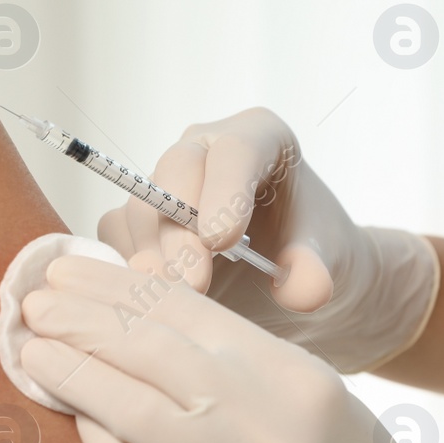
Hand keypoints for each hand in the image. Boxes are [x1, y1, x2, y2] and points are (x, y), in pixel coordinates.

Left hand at [19, 253, 443, 442]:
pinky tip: (71, 412)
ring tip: (32, 344)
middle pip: (149, 352)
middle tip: (34, 297)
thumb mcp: (307, 389)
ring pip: (129, 409)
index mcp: (291, 376)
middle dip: (83, 319)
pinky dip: (96, 438)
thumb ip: (232, 356)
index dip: (118, 286)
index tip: (71, 271)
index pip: (185, 313)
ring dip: (72, 371)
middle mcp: (263, 426)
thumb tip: (131, 317)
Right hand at [97, 107, 440, 372]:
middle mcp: (204, 151)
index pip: (234, 150)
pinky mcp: (136, 224)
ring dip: (151, 258)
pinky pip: (114, 241)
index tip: (223, 240)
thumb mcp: (330, 263)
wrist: (291, 283)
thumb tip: (299, 291)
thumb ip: (318, 272)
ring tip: (173, 300)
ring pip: (138, 210)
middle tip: (194, 283)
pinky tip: (149, 306)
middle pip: (174, 174)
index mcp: (259, 137)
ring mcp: (164, 185)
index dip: (223, 191)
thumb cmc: (313, 256)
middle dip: (180, 231)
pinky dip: (126, 274)